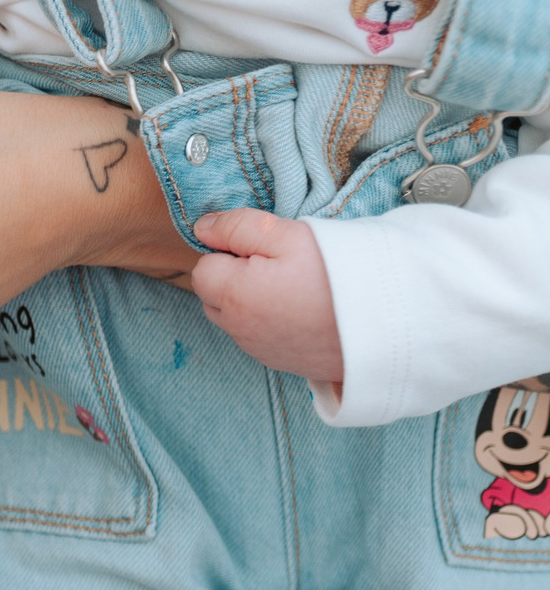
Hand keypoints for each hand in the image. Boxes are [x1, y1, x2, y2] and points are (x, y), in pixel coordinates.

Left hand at [191, 209, 341, 383]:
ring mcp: (258, 349)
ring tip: (296, 288)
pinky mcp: (280, 362)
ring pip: (235, 319)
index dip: (231, 252)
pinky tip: (303, 311)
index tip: (265, 249)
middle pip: (214, 296)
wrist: (386, 323)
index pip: (204, 268)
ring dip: (252, 301)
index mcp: (233, 295)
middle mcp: (238, 328)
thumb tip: (202, 228)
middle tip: (282, 266)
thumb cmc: (338, 273)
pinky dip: (271, 322)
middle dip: (236, 278)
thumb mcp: (289, 235)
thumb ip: (239, 228)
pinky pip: (259, 337)